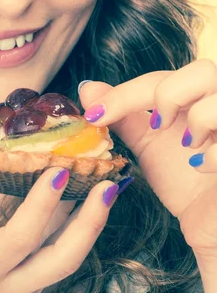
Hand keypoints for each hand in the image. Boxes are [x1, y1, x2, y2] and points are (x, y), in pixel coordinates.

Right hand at [0, 144, 119, 292]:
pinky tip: (75, 217)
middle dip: (90, 223)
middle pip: (62, 261)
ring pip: (64, 267)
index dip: (42, 204)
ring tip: (101, 196)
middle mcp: (9, 291)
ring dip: (87, 231)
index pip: (20, 238)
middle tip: (108, 186)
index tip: (59, 171)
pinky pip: (54, 269)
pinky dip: (69, 241)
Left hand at [78, 59, 216, 262]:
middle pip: (201, 70)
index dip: (124, 93)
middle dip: (168, 95)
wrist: (212, 223)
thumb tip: (88, 88)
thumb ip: (123, 115)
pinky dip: (214, 152)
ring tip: (188, 145)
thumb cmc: (187, 182)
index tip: (94, 115)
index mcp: (198, 97)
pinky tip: (202, 166)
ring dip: (198, 119)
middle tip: (154, 125)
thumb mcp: (150, 143)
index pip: (161, 78)